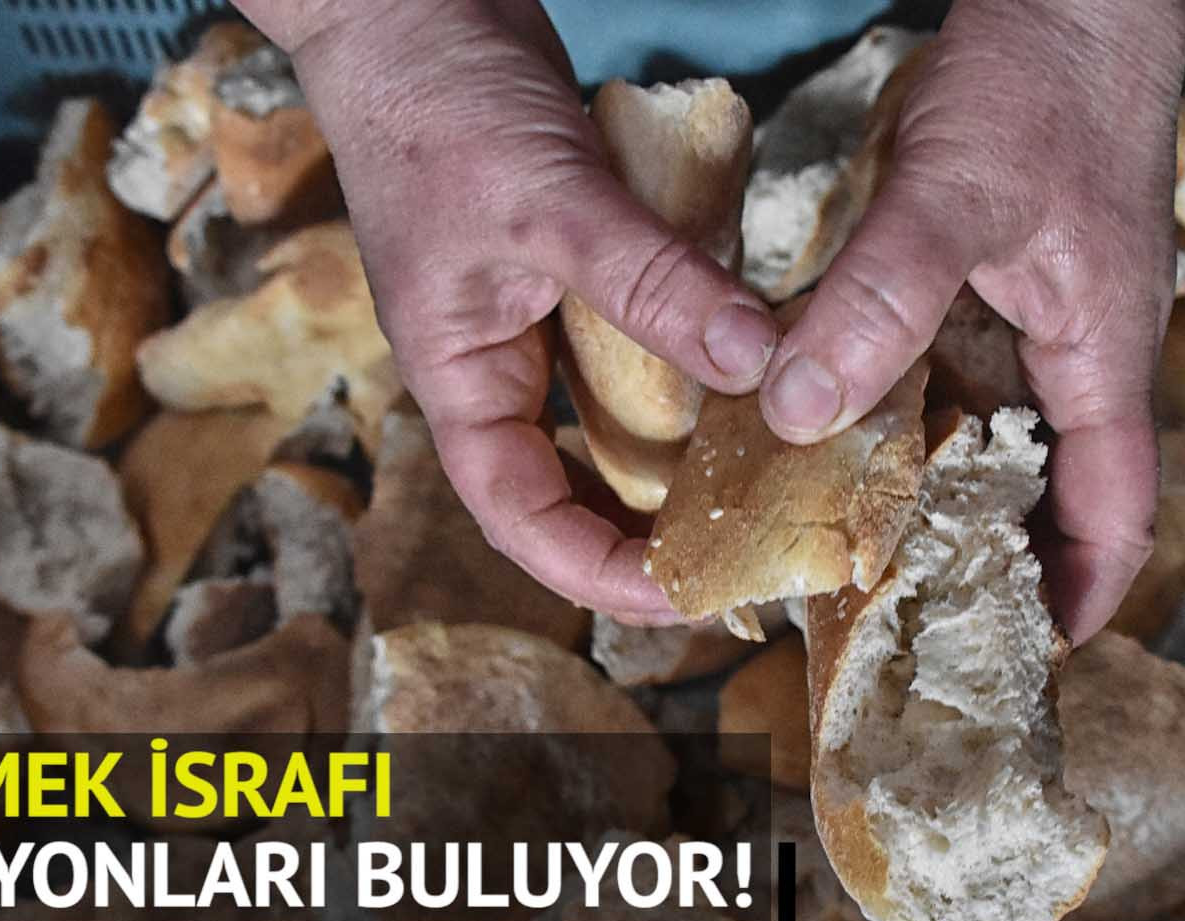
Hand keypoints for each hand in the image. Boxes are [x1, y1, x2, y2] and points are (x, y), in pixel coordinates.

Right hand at [234, 0, 778, 622]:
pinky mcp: (578, 265)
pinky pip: (642, 339)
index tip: (682, 597)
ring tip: (771, 472)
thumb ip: (652, 287)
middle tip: (749, 547)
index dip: (594, 570)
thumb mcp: (550, 206)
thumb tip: (760, 367)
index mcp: (459, 375)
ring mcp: (539, 313)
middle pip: (575, 479)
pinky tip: (757, 364)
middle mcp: (498, 360)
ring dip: (685, 442)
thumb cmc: (439, 103)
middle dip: (652, 524)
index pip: (519, 512)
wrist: (414, 1)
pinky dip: (695, 355)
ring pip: (618, 411)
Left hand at [759, 0, 1184, 641]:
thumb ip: (881, 301)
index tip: (1030, 652)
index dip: (1084, 589)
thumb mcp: (956, 195)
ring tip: (869, 546)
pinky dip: (920, 414)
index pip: (1118, 509)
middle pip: (1056, 488)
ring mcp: (1044, 314)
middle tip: (919, 618)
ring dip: (951, 489)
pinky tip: (852, 429)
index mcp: (1105, 354)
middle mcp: (1082, 350)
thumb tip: (802, 413)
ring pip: (1003, 434)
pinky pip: (965, 374)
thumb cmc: (1046, 84)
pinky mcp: (1003, 279)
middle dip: (1003, 558)